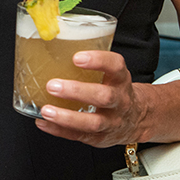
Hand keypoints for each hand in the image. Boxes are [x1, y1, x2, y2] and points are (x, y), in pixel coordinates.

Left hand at [33, 50, 150, 146]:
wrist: (136, 118)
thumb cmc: (114, 89)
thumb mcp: (111, 73)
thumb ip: (90, 61)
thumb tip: (53, 42)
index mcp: (120, 79)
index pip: (115, 66)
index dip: (98, 60)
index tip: (77, 57)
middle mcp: (119, 101)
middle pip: (104, 97)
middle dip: (77, 91)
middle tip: (53, 85)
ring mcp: (111, 122)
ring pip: (93, 122)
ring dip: (67, 117)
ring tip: (46, 110)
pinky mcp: (100, 138)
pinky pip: (79, 136)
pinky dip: (59, 130)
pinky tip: (43, 122)